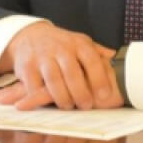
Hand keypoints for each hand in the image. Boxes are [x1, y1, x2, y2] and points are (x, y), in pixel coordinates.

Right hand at [0, 22, 121, 110]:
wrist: (29, 35)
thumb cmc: (61, 44)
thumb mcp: (80, 42)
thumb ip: (97, 52)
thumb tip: (116, 58)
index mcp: (78, 44)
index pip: (92, 59)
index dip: (99, 78)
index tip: (105, 95)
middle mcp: (60, 48)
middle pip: (72, 73)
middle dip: (80, 92)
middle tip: (86, 106)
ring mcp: (42, 57)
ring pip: (53, 80)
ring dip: (62, 97)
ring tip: (69, 106)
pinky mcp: (26, 67)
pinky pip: (34, 86)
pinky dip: (40, 97)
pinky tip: (47, 104)